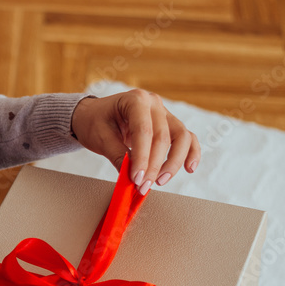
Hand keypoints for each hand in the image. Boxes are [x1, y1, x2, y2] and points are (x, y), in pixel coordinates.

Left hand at [70, 89, 200, 193]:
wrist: (93, 116)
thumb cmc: (94, 122)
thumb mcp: (100, 138)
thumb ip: (118, 156)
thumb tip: (133, 178)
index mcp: (135, 99)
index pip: (143, 131)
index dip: (142, 157)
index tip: (136, 178)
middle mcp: (154, 103)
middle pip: (162, 137)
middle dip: (154, 165)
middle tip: (143, 185)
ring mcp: (164, 113)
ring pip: (181, 137)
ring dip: (173, 162)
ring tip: (160, 181)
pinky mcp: (170, 125)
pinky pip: (187, 138)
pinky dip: (191, 153)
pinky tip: (189, 168)